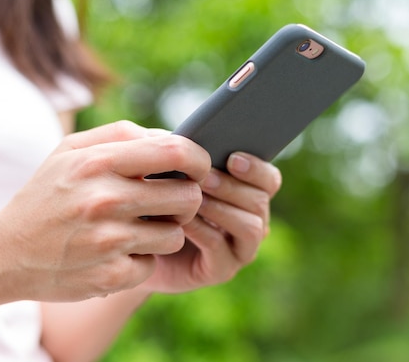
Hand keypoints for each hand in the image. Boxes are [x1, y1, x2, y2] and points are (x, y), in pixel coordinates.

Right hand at [0, 121, 210, 301]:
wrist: (4, 254)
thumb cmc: (46, 195)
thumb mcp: (69, 151)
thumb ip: (121, 135)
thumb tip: (171, 136)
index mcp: (97, 162)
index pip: (175, 152)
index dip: (200, 159)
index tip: (200, 168)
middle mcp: (104, 200)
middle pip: (188, 197)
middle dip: (186, 199)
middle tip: (170, 202)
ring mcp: (108, 241)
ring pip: (176, 234)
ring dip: (165, 231)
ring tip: (138, 227)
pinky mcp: (111, 275)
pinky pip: (153, 263)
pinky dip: (142, 258)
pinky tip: (118, 252)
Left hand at [140, 152, 281, 293]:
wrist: (138, 246)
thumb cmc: (157, 202)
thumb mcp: (169, 174)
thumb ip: (182, 155)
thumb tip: (183, 138)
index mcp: (247, 193)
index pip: (269, 179)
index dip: (257, 168)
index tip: (232, 158)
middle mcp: (252, 220)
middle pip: (260, 200)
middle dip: (232, 186)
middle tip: (205, 176)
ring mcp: (240, 248)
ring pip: (250, 225)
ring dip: (221, 207)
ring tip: (194, 196)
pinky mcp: (222, 269)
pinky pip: (220, 247)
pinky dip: (202, 229)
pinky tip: (182, 219)